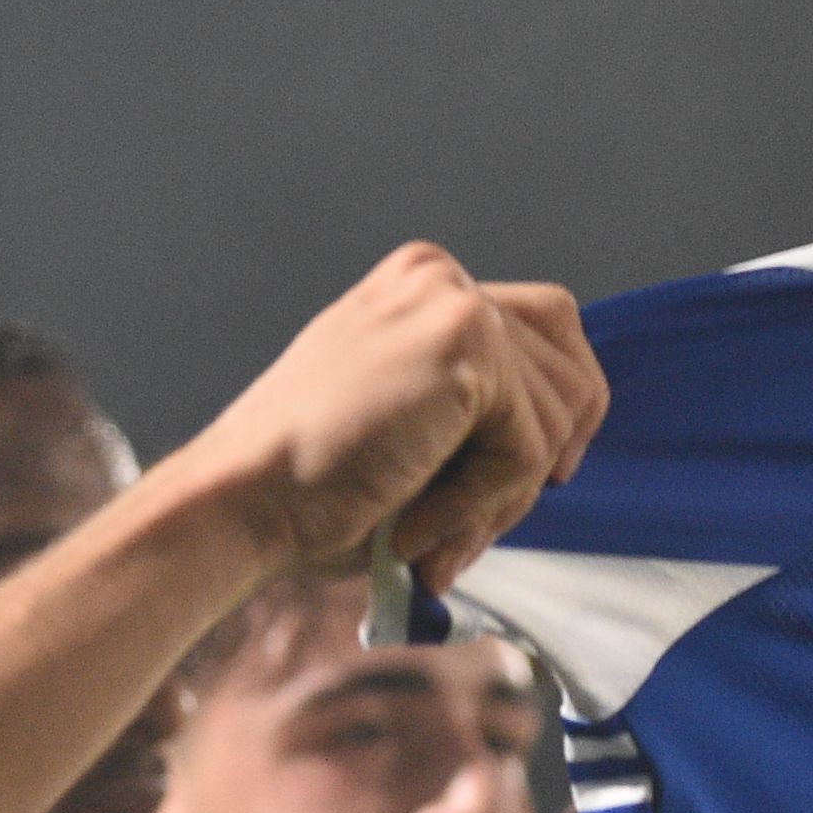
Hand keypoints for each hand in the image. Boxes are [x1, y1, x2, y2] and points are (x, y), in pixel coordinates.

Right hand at [175, 242, 608, 596]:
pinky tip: (413, 528)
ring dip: (500, 499)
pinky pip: (528, 449)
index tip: (540, 479)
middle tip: (479, 525)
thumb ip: (478, 415)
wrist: (242, 499)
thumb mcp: (411, 425)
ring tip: (428, 533)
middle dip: (540, 461)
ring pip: (555, 418)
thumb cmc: (309, 483)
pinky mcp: (465, 346)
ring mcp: (454, 303)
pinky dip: (479, 508)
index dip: (555, 416)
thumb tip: (562, 451)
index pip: (546, 333)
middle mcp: (440, 279)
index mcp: (422, 288)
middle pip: (570, 367)